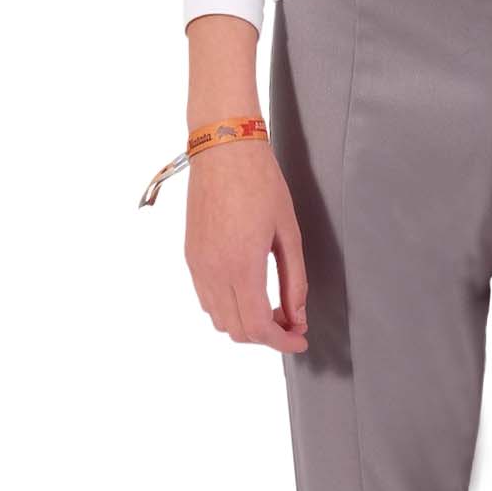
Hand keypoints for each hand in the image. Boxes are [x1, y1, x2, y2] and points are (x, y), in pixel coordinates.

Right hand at [184, 139, 307, 353]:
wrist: (223, 148)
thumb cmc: (260, 182)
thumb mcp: (288, 233)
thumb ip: (295, 280)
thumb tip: (298, 316)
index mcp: (241, 267)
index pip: (259, 327)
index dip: (283, 342)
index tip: (300, 340)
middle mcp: (213, 272)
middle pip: (238, 331)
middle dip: (267, 336)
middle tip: (291, 322)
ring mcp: (198, 265)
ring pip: (219, 320)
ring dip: (247, 323)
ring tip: (273, 307)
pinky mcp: (190, 256)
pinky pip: (207, 299)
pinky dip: (229, 308)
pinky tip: (250, 292)